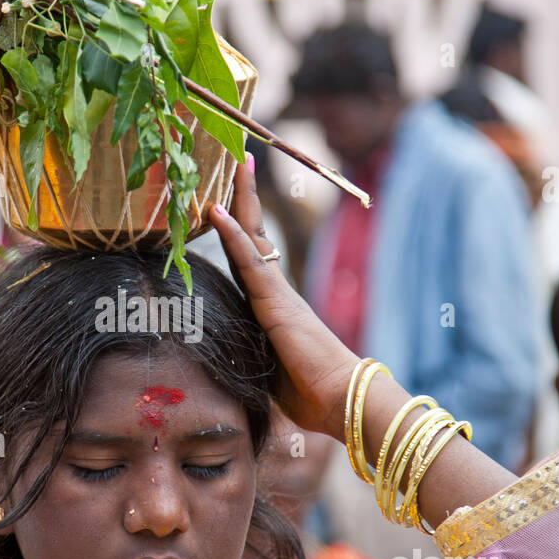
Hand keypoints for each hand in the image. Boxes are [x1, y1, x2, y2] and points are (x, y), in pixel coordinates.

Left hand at [208, 160, 358, 440]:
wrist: (341, 401)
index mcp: (272, 305)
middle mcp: (275, 290)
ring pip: (253, 236)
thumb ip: (246, 362)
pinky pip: (250, 262)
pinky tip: (217, 210)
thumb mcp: (264, 374)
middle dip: (243, 195)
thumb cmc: (308, 396)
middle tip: (237, 156)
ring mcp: (276, 293)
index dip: (236, 226)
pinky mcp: (276, 303)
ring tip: (234, 160)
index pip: (249, 255)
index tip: (225, 197)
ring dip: (240, 197)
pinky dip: (232, 235)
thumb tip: (221, 374)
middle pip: (253, 233)